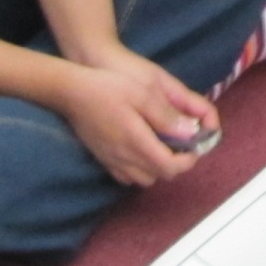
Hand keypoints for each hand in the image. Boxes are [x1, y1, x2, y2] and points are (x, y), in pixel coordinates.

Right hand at [51, 56, 210, 189]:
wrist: (69, 91)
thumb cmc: (108, 87)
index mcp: (138, 143)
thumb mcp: (144, 94)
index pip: (171, 167)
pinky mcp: (101, 159)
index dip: (188, 160)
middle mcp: (124, 158)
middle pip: (159, 175)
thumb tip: (191, 133)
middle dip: (175, 163)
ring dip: (157, 167)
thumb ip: (167, 116)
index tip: (195, 145)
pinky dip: (139, 169)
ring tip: (162, 145)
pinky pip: (126, 176)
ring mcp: (111, 161)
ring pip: (143, 178)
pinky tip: (140, 149)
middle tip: (181, 143)